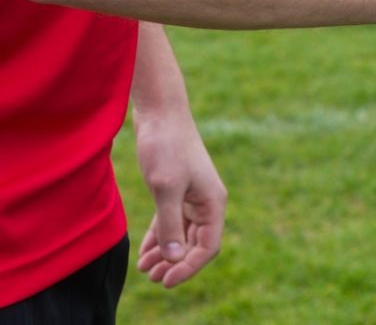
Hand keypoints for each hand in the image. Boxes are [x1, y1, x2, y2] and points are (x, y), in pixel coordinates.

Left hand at [134, 110, 226, 287]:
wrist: (161, 113)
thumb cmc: (166, 146)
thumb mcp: (166, 188)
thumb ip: (171, 225)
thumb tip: (175, 259)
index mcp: (213, 202)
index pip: (208, 246)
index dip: (188, 266)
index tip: (166, 279)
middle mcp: (207, 201)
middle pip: (196, 243)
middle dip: (176, 263)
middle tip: (152, 278)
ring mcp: (193, 195)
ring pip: (183, 234)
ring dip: (166, 253)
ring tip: (145, 270)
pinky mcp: (178, 189)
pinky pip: (173, 221)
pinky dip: (161, 237)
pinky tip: (145, 252)